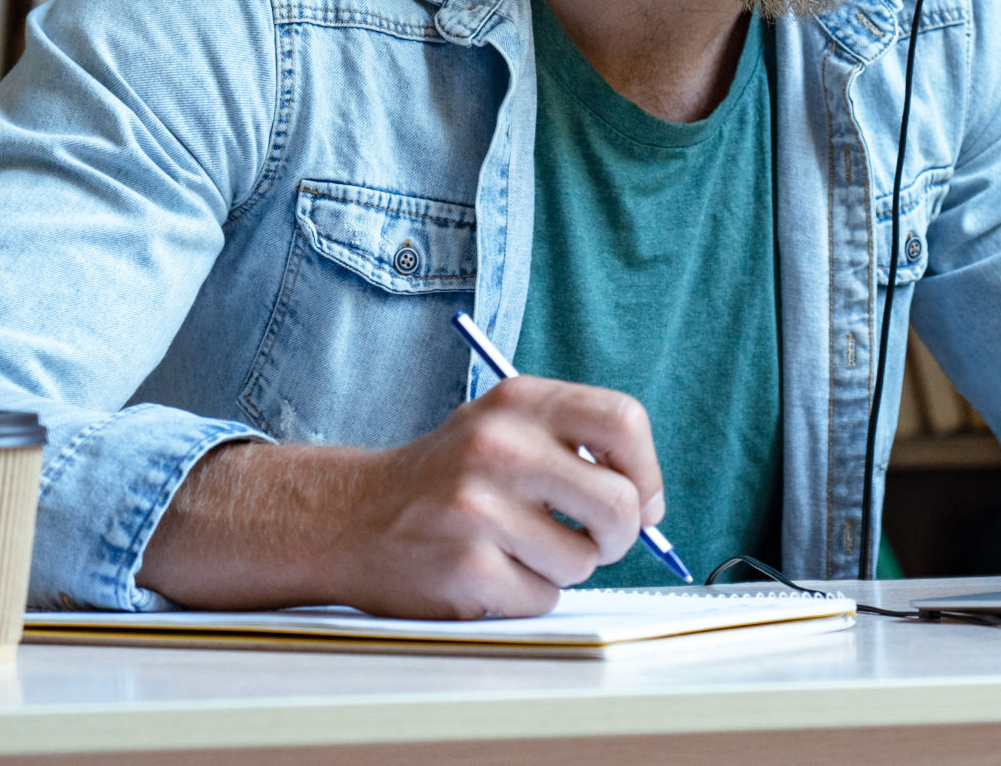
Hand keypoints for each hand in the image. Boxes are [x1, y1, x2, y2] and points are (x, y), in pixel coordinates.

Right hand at [138, 375, 664, 619]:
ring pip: (582, 559)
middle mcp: (498, 446)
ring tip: (520, 550)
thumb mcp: (505, 427)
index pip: (622, 422)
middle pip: (618, 502)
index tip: (641, 499)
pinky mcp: (464, 568)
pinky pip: (541, 598)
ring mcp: (477, 509)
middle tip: (596, 541)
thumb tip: (649, 503)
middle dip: (620, 534)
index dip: (646, 470)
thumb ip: (576, 446)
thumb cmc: (449, 477)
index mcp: (518, 401)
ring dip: (564, 567)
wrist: (350, 515)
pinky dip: (527, 596)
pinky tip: (489, 573)